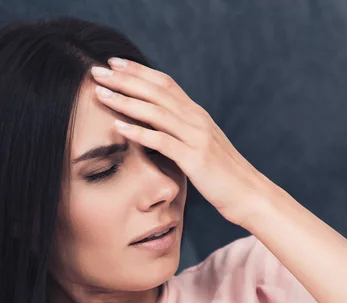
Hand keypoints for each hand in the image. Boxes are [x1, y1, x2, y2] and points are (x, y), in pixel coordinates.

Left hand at [90, 58, 272, 227]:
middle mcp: (196, 119)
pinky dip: (138, 132)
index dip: (138, 71)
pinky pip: (162, 141)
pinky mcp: (195, 158)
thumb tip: (158, 128)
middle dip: (124, 79)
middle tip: (96, 71)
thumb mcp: (201, 146)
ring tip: (99, 93)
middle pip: (156, 91)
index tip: (113, 63)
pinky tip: (117, 126)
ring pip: (156, 112)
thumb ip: (182, 133)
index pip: (164, 83)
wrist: (249, 194)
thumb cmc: (222, 174)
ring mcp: (196, 137)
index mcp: (197, 114)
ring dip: (125, 100)